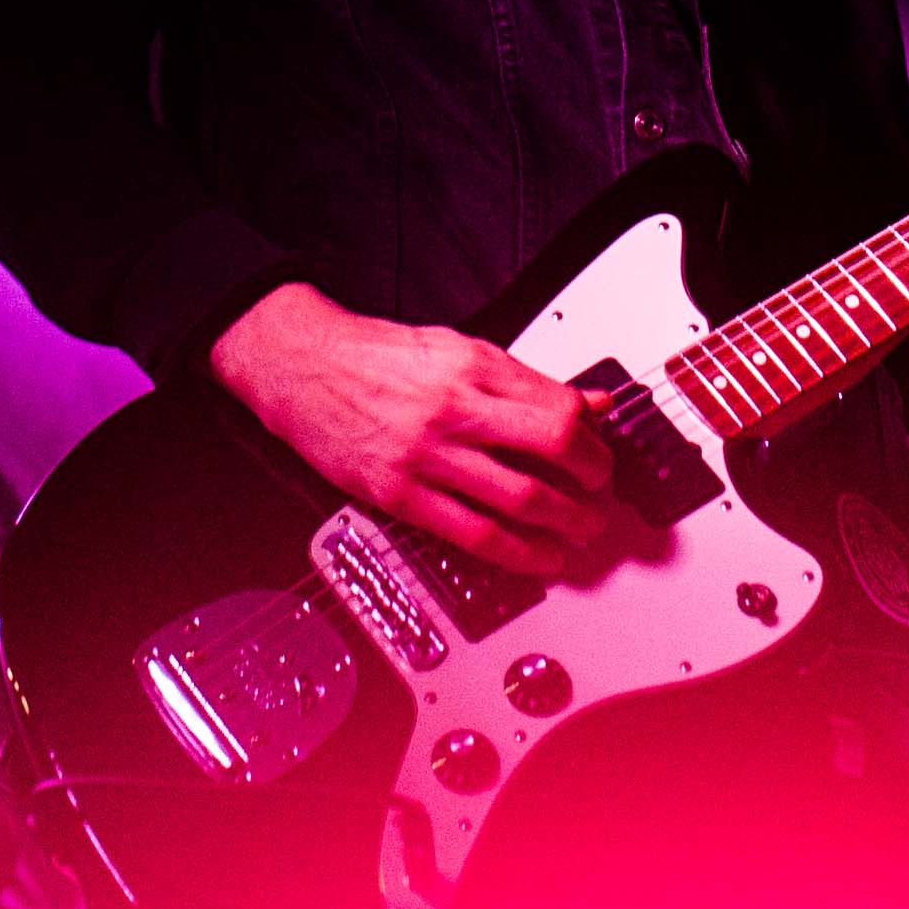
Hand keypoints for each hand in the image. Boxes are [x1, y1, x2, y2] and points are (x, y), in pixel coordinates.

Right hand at [209, 283, 612, 575]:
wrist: (307, 367)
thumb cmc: (382, 359)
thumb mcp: (461, 350)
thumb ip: (526, 381)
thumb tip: (589, 402)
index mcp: (475, 367)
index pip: (558, 404)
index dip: (591, 436)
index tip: (599, 452)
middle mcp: (456, 409)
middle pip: (551, 446)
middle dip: (591, 478)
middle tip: (601, 494)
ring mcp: (428, 455)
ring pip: (518, 497)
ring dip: (564, 521)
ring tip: (582, 530)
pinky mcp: (401, 494)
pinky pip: (471, 532)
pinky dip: (515, 552)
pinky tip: (538, 558)